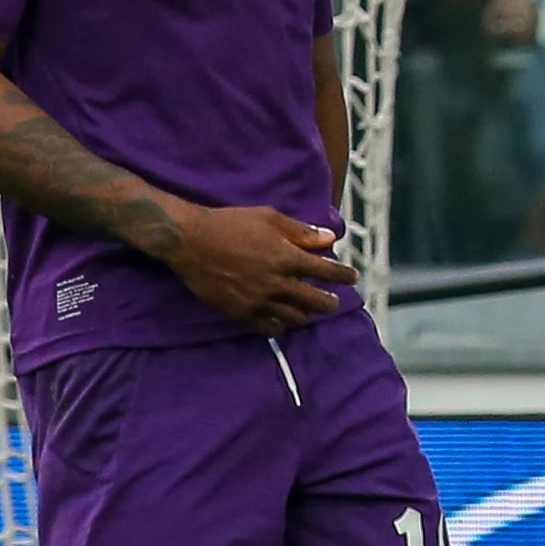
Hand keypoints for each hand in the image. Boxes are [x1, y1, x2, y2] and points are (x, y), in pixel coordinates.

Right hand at [165, 204, 356, 332]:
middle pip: (315, 301)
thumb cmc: (231, 223)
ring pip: (295, 318)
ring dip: (306, 315)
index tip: (353, 277)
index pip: (326, 271)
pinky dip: (281, 326)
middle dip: (330, 302)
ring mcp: (260, 301)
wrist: (192, 241)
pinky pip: (269, 327)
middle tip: (334, 301)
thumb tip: (329, 238)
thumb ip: (301, 231)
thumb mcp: (269, 218)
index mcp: (287, 257)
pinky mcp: (241, 312)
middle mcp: (277, 283)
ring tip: (309, 312)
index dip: (343, 275)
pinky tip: (283, 322)